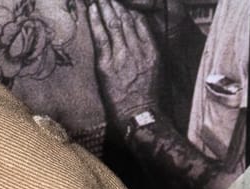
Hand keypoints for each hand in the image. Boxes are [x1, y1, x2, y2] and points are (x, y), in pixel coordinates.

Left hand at [86, 0, 163, 125]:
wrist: (141, 116)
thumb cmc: (149, 99)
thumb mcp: (156, 71)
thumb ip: (149, 53)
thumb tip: (141, 43)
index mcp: (151, 48)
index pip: (139, 22)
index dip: (130, 9)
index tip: (122, 2)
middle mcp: (138, 48)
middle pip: (126, 19)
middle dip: (116, 4)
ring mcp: (122, 55)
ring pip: (114, 24)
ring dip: (105, 7)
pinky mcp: (108, 65)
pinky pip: (101, 38)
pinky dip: (96, 22)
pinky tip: (92, 11)